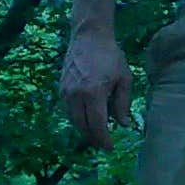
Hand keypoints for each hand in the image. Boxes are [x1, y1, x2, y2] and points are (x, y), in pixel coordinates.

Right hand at [60, 28, 135, 149]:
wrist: (89, 37)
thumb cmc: (111, 56)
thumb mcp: (124, 79)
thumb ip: (122, 103)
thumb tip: (123, 125)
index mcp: (94, 93)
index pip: (97, 125)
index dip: (104, 139)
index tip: (110, 148)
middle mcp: (76, 95)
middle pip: (83, 126)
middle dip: (93, 138)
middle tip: (103, 144)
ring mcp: (66, 92)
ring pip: (73, 120)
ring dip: (84, 130)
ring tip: (96, 135)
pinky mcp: (61, 88)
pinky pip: (68, 110)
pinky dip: (77, 118)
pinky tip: (87, 119)